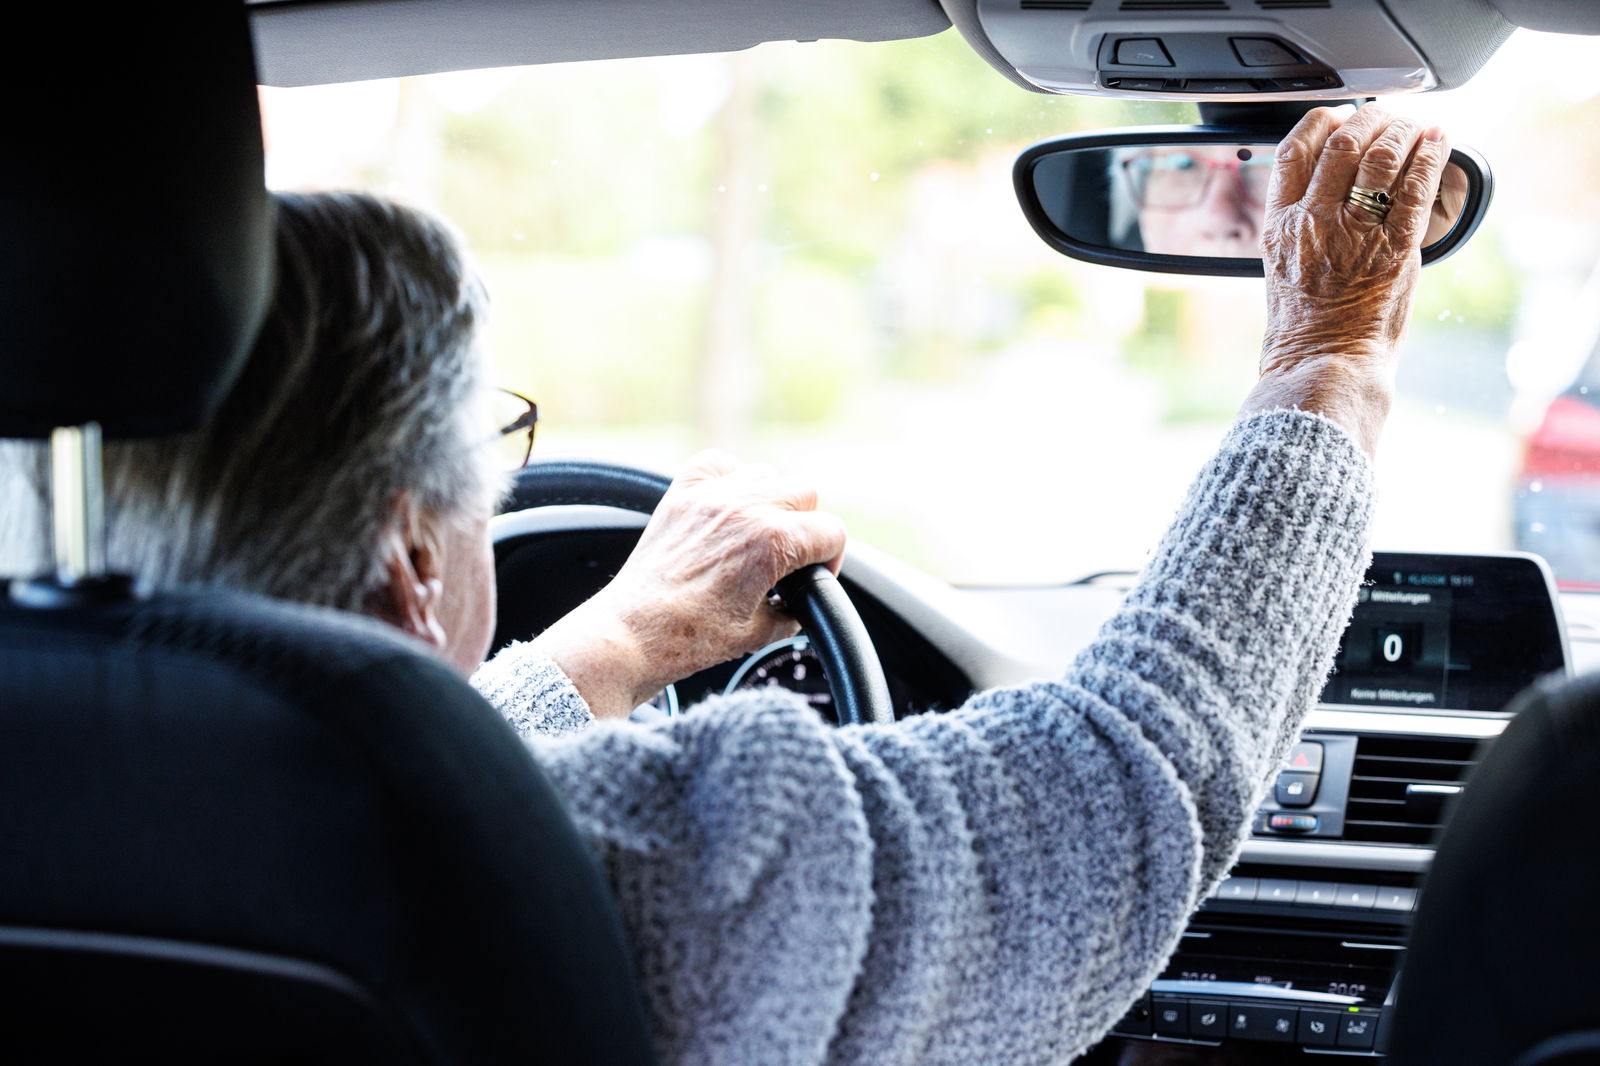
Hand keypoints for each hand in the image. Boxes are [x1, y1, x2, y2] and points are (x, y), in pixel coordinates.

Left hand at [531, 451, 846, 718]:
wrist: (633, 635)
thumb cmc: (690, 639)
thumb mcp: (760, 633)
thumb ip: (793, 611)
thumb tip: (800, 603)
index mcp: (772, 542)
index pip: (831, 531)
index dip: (831, 558)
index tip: (817, 575)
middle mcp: (745, 508)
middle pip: (805, 493)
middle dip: (806, 527)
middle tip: (790, 558)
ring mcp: (711, 497)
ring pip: (766, 474)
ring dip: (771, 501)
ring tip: (758, 535)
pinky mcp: (681, 496)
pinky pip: (717, 463)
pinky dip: (729, 477)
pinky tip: (727, 506)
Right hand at [1239, 105, 1451, 454]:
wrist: (1322, 365)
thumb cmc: (1303, 329)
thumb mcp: (1280, 268)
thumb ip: (1298, 226)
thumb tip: (1325, 192)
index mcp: (1278, 226)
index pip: (1293, 150)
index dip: (1319, 122)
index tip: (1338, 117)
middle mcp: (1311, 221)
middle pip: (1340, 142)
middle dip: (1369, 119)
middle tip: (1385, 118)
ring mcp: (1352, 232)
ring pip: (1380, 155)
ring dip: (1402, 131)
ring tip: (1414, 129)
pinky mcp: (1393, 247)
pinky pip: (1415, 185)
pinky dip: (1430, 154)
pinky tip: (1437, 141)